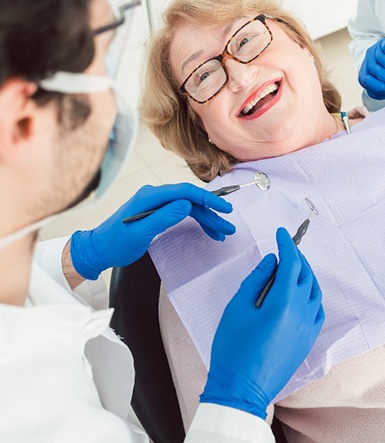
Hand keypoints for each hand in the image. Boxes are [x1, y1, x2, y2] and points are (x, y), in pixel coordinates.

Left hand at [70, 183, 234, 279]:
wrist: (98, 250)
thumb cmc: (115, 243)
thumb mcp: (139, 233)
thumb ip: (163, 218)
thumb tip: (186, 205)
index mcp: (150, 197)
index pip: (185, 192)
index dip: (207, 199)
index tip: (224, 209)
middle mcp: (155, 196)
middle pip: (190, 200)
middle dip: (211, 213)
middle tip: (228, 227)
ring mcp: (157, 203)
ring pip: (189, 207)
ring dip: (206, 219)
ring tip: (222, 232)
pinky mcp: (158, 212)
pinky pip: (182, 213)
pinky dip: (196, 221)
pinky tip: (207, 230)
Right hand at [200, 227, 324, 418]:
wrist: (242, 390)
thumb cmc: (233, 348)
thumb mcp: (237, 308)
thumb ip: (256, 280)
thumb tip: (271, 261)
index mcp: (283, 302)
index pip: (291, 263)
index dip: (287, 244)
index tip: (282, 232)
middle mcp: (302, 312)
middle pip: (305, 274)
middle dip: (296, 257)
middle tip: (285, 247)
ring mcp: (308, 328)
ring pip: (315, 291)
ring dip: (305, 274)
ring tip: (291, 267)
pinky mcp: (309, 341)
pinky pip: (317, 309)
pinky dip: (311, 294)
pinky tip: (300, 293)